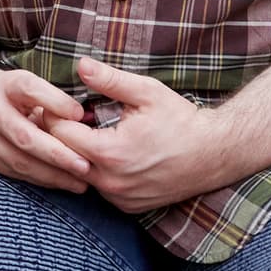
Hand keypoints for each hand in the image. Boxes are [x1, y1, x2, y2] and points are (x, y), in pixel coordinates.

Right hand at [0, 65, 91, 192]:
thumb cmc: (8, 91)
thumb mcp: (26, 83)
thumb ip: (51, 98)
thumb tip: (82, 118)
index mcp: (6, 86)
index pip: (30, 90)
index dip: (55, 102)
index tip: (79, 113)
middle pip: (25, 136)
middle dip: (57, 154)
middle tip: (85, 166)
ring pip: (21, 161)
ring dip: (53, 175)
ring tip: (80, 182)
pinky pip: (15, 172)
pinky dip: (40, 179)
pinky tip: (61, 182)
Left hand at [45, 57, 231, 212]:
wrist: (214, 153)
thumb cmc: (181, 120)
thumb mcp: (146, 92)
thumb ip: (109, 79)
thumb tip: (80, 64)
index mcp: (110, 153)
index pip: (59, 134)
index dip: (56, 115)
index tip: (63, 103)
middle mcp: (111, 182)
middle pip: (64, 157)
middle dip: (62, 135)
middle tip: (71, 116)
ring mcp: (120, 198)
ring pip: (80, 175)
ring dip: (78, 155)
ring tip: (88, 132)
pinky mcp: (128, 206)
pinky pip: (99, 188)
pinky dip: (97, 171)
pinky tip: (107, 153)